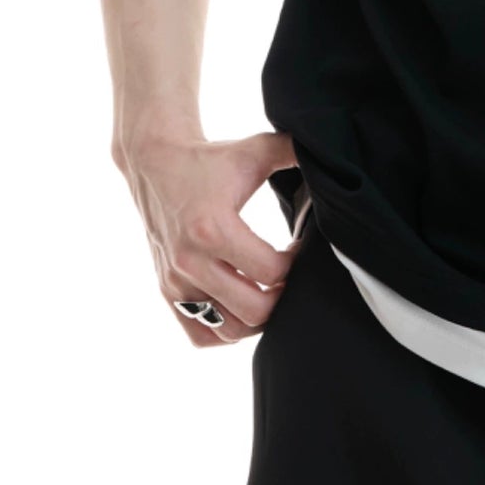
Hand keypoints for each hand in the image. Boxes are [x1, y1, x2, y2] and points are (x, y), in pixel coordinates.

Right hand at [116, 128, 301, 346]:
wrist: (155, 163)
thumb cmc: (210, 159)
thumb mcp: (254, 150)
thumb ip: (293, 150)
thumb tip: (329, 153)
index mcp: (213, 228)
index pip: (269, 272)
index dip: (295, 264)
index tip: (298, 249)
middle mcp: (190, 260)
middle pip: (253, 310)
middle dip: (281, 296)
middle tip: (287, 276)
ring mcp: (176, 280)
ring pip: (228, 330)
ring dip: (256, 318)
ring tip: (266, 291)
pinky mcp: (167, 290)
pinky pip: (199, 335)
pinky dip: (224, 330)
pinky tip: (239, 305)